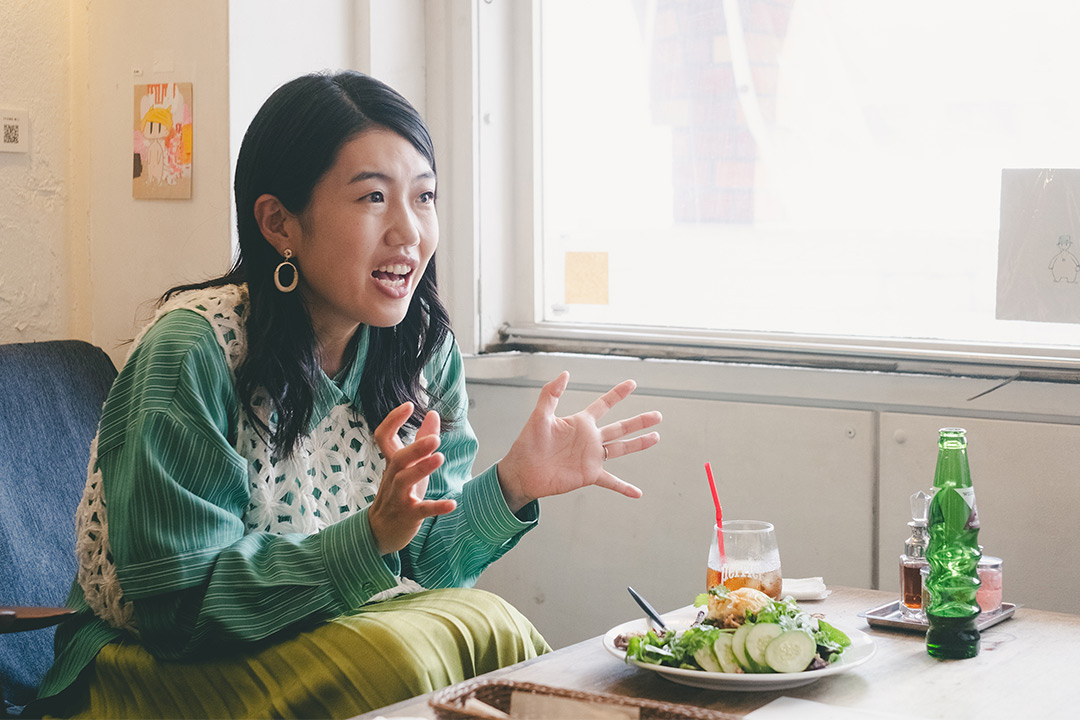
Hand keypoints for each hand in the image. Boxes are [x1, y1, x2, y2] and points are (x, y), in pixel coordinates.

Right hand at [368, 403, 456, 554]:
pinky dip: (437, 507)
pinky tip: (452, 504)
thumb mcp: (411, 466)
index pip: (383, 437)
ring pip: (404, 481)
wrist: (380, 531)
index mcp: (393, 463)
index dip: (393, 420)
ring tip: (440, 458)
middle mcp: (393, 477)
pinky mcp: (408, 516)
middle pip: (398, 458)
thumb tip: (433, 414)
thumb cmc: (399, 492)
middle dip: (415, 448)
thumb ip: (422, 440)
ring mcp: (399, 497)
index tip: (408, 405)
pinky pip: (421, 510)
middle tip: (435, 438)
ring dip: (422, 469)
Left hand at [496, 372, 661, 511]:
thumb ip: (551, 394)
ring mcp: (591, 457)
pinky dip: (624, 487)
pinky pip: (611, 482)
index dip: (618, 394)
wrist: (522, 471)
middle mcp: (590, 439)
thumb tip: (565, 373)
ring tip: (656, 437)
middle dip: (639, 421)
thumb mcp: (539, 415)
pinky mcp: (589, 475)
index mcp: (580, 423)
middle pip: (620, 427)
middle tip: (658, 415)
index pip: (604, 404)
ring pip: (621, 448)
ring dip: (638, 444)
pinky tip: (637, 493)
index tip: (632, 383)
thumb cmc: (528, 443)